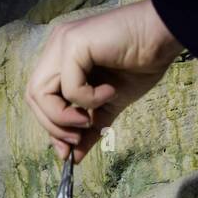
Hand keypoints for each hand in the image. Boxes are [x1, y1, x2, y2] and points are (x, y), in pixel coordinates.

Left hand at [25, 0, 184, 160]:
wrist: (163, 38)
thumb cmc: (139, 65)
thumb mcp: (107, 106)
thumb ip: (88, 129)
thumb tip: (73, 159)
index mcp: (61, 59)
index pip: (39, 99)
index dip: (51, 126)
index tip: (70, 148)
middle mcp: (56, 47)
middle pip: (34, 97)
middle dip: (54, 126)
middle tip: (80, 136)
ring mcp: (63, 42)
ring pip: (41, 93)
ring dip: (64, 116)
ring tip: (91, 118)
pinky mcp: (74, 42)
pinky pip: (68, 85)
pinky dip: (87, 99)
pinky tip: (109, 92)